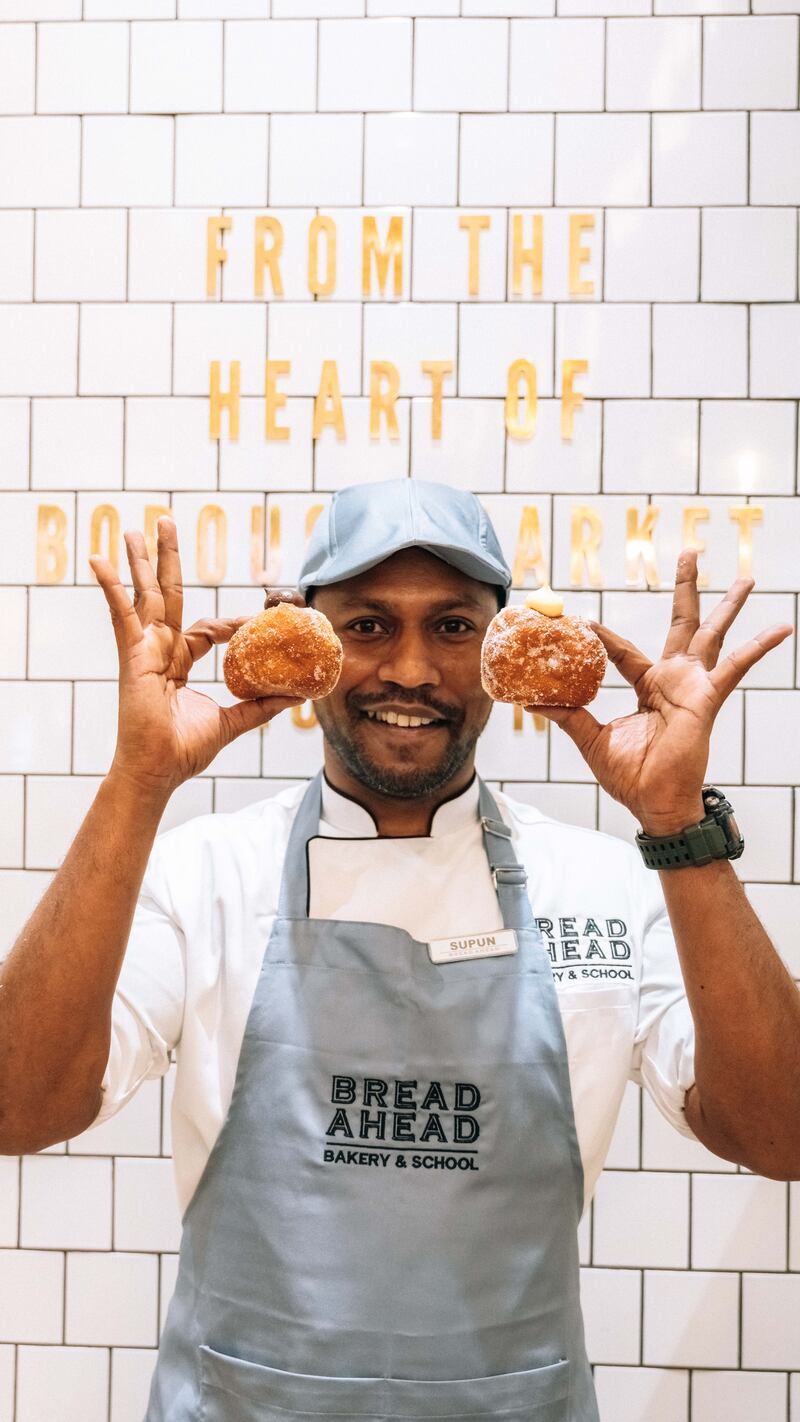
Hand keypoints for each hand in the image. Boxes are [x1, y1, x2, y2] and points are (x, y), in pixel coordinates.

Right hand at [89, 517, 302, 797]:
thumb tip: (298, 695)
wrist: (158, 771)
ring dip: (140, 560)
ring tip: (135, 527)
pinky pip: (121, 614)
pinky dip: (110, 587)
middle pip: (167, 594)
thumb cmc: (184, 750)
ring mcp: (144, 650)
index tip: (261, 619)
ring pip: (145, 595)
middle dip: (165, 559)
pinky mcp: (131, 656)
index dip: (235, 623)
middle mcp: (160, 650)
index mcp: (180, 662)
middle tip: (165, 521)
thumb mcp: (233, 722)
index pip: (209, 628)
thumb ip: (262, 706)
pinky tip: (99, 560)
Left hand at [528, 550, 792, 834]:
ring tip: (746, 577)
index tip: (583, 620)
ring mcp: (694, 687)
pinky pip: (736, 667)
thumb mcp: (591, 739)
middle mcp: (674, 680)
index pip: (625, 652)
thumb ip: (567, 715)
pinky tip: (782, 627)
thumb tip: (530, 702)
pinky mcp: (707, 699)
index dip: (604, 637)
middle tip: (691, 552)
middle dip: (686, 588)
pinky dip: (759, 647)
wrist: (654, 805)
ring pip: (712, 634)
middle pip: (681, 623)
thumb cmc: (630, 776)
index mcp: (648, 687)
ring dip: (728, 605)